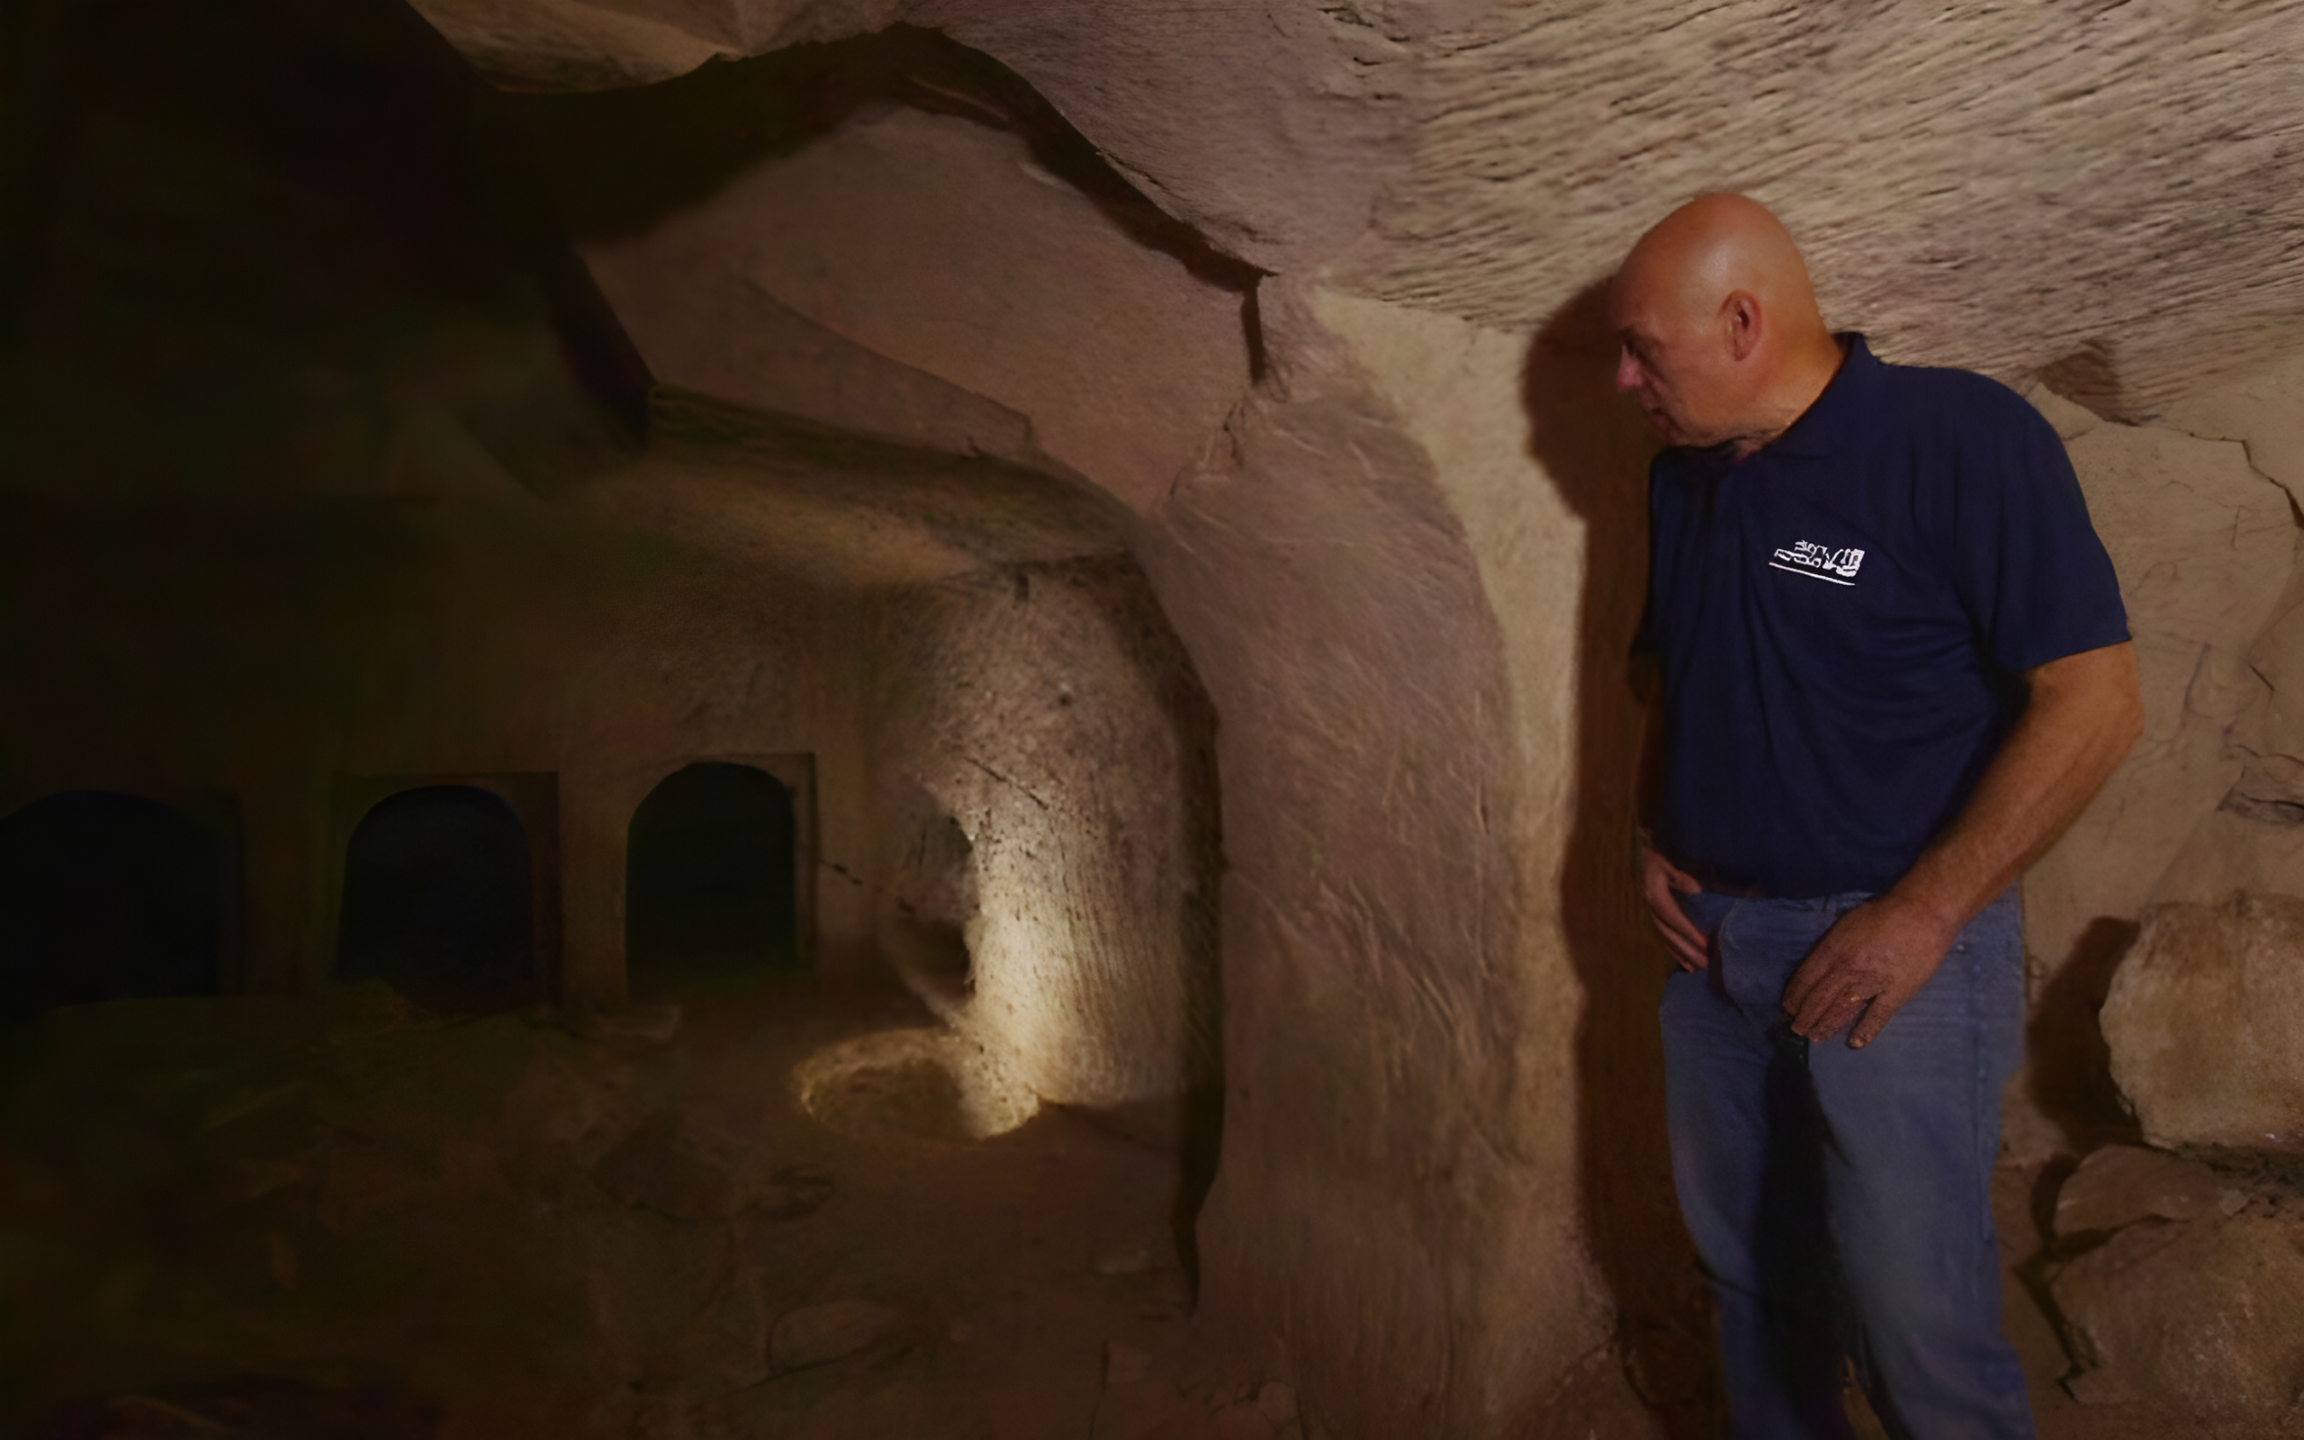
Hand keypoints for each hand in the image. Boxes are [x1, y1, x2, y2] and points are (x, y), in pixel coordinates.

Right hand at [1638, 840, 1708, 970]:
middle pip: (1669, 934)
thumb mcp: (1663, 861)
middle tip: (1705, 964)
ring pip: (1665, 939)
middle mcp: (1649, 909)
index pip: (1674, 918)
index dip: (1689, 932)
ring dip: (1681, 955)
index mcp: (1654, 896)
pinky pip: (1661, 936)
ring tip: (1696, 969)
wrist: (1628, 855)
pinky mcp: (1649, 916)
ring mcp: (1647, 914)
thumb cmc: (1648, 856)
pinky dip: (1673, 951)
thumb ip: (1678, 876)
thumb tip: (1696, 891)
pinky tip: (1683, 962)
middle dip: (1687, 950)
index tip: (1705, 944)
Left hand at [1781, 895, 1960, 1047]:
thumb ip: (1831, 947)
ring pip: (1841, 1010)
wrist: (1922, 913)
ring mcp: (1870, 983)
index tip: (1788, 1008)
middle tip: (1797, 1029)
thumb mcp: (1846, 925)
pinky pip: (1876, 1016)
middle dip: (1805, 1016)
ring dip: (1826, 1026)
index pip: (1805, 979)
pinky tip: (1856, 1043)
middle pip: (1819, 998)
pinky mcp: (1896, 994)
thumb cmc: (1883, 914)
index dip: (1795, 996)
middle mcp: (1846, 969)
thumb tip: (1818, 966)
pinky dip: (1865, 1031)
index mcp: (1833, 950)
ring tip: (1815, 1038)